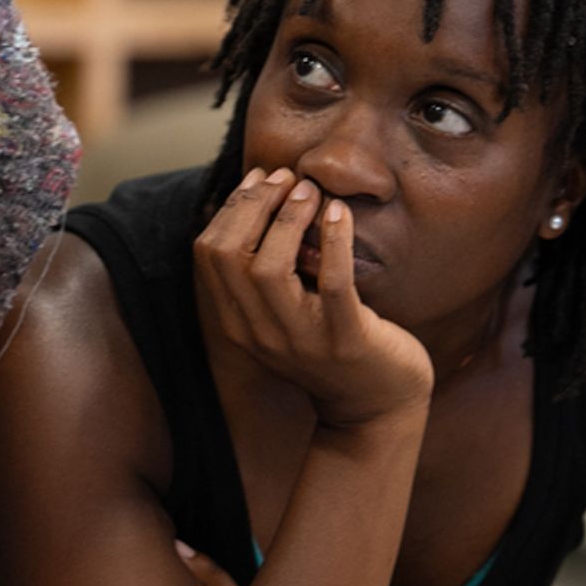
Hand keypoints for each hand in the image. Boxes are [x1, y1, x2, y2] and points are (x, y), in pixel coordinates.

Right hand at [194, 169, 433, 431]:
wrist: (376, 408)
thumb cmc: (332, 346)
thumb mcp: (286, 312)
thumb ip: (266, 273)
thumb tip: (256, 201)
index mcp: (239, 322)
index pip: (209, 254)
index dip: (231, 208)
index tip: (259, 179)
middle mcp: (259, 333)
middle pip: (231, 256)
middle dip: (254, 204)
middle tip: (286, 177)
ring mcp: (301, 339)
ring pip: (270, 269)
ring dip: (288, 218)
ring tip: (311, 190)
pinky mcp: (345, 341)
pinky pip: (333, 284)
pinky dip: (334, 241)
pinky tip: (339, 213)